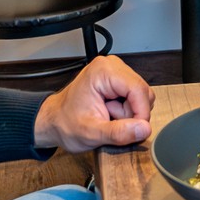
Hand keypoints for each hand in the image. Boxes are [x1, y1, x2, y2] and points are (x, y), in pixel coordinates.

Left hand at [34, 56, 152, 152]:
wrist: (55, 121)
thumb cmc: (66, 123)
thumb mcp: (91, 133)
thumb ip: (118, 132)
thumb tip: (143, 128)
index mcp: (103, 71)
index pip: (139, 90)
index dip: (141, 114)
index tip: (134, 131)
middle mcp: (111, 66)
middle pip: (142, 92)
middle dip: (132, 114)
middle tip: (110, 122)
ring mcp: (115, 71)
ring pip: (142, 96)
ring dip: (129, 113)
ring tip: (108, 116)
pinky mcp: (118, 80)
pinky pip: (136, 97)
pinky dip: (127, 110)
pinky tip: (110, 112)